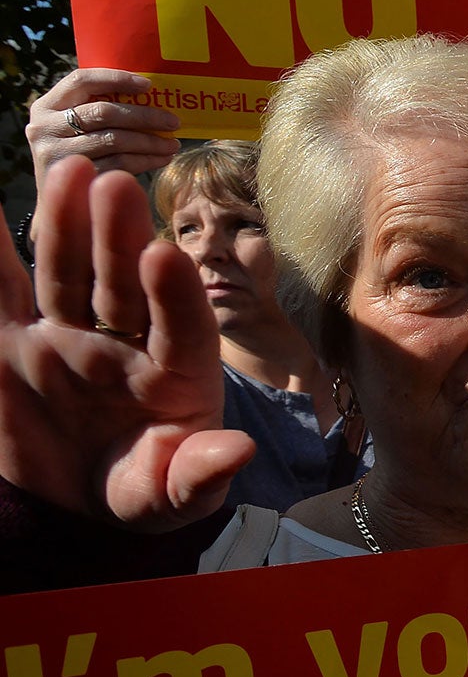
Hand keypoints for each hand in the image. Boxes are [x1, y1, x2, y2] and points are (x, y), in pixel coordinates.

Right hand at [0, 158, 251, 527]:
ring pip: (66, 274)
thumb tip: (237, 451)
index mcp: (176, 376)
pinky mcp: (15, 340)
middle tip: (117, 186)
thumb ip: (199, 476)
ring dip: (67, 225)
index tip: (165, 255)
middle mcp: (124, 344)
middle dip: (119, 239)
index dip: (176, 294)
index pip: (182, 328)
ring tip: (69, 170)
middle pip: (123, 286)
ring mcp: (69, 335)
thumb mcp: (172, 498)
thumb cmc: (144, 493)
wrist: (80, 506)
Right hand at [27, 68, 180, 191]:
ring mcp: (58, 153)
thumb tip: (150, 98)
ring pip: (114, 140)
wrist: (59, 200)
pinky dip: (145, 160)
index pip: (81, 80)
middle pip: (103, 112)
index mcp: (45, 106)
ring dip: (150, 141)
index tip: (148, 84)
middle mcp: (45, 127)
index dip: (116, 78)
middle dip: (144, 116)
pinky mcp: (76, 177)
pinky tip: (161, 159)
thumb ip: (95, 111)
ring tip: (172, 144)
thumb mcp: (72, 128)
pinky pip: (119, 164)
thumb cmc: (74, 155)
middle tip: (173, 121)